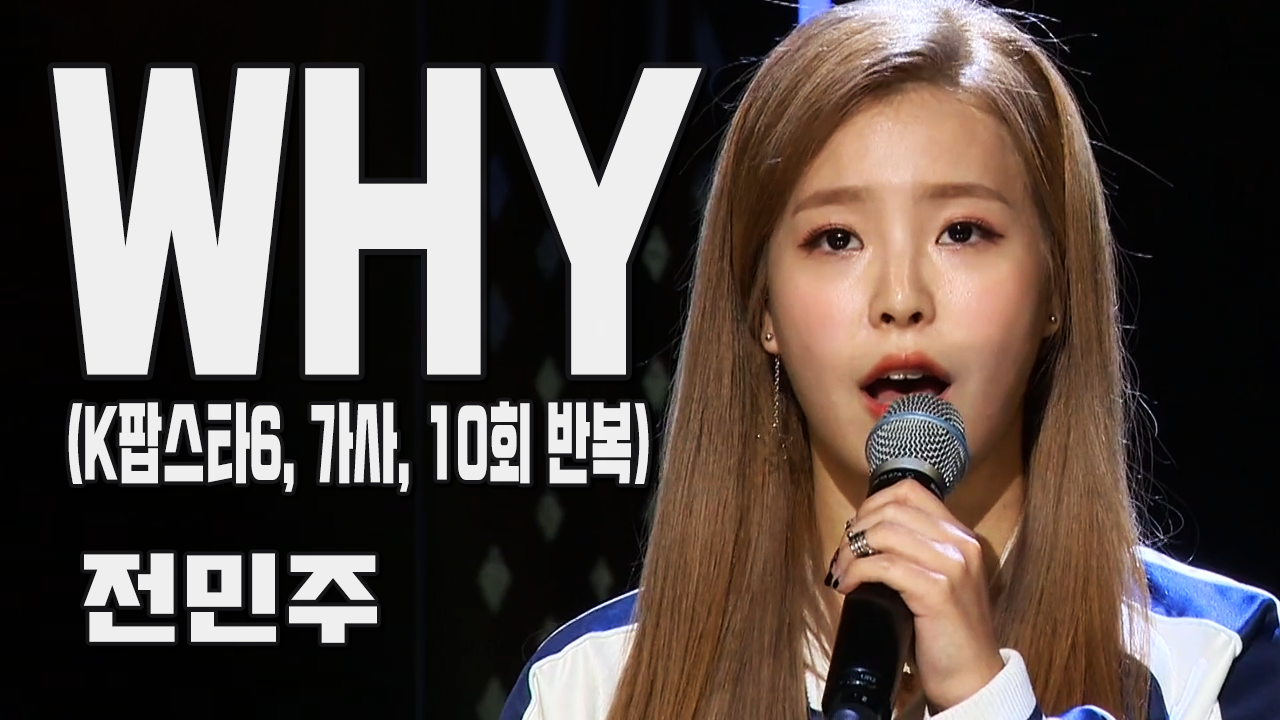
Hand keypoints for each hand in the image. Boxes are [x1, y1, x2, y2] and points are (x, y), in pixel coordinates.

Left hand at [825, 479, 1004, 711]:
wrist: (973, 678)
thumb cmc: (946, 632)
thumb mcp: (938, 580)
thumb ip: (915, 551)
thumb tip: (863, 535)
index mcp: (961, 536)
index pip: (910, 492)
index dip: (872, 504)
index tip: (855, 531)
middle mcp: (961, 544)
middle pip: (893, 508)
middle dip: (856, 529)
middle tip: (841, 556)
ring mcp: (953, 566)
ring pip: (885, 533)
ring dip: (851, 551)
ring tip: (841, 572)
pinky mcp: (938, 591)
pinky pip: (884, 566)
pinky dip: (857, 572)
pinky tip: (847, 586)